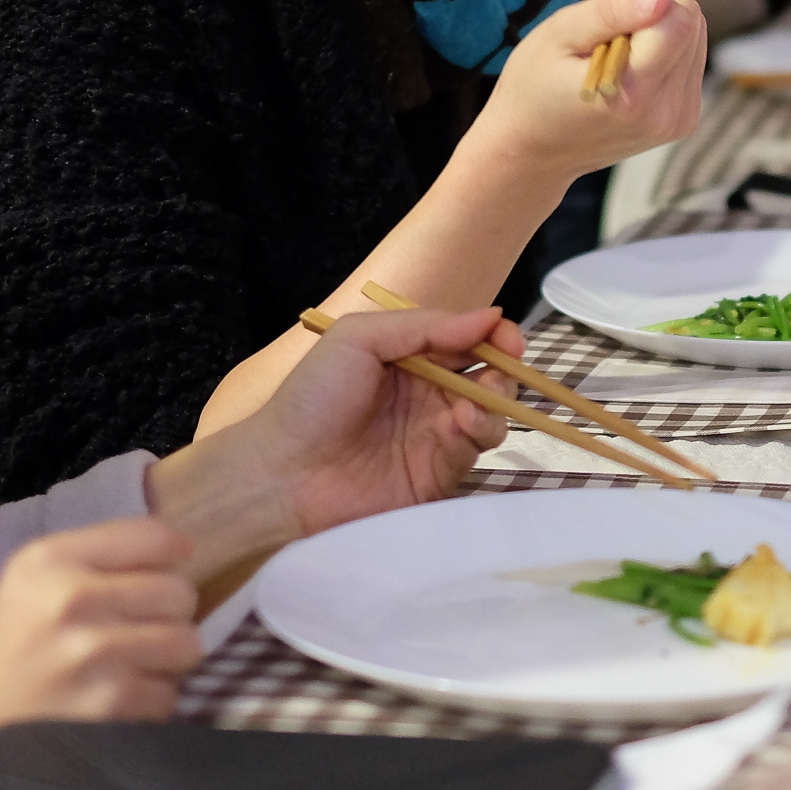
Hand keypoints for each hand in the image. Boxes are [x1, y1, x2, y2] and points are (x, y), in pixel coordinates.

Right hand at [0, 518, 202, 789]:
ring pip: (186, 643)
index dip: (173, 555)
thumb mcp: (33, 579)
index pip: (155, 537)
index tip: (167, 570)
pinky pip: (170, 695)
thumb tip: (184, 546)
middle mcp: (72, 598)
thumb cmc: (9, 647)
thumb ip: (101, 555)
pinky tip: (116, 700)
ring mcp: (92, 653)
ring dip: (166, 660)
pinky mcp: (108, 705)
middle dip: (168, 614)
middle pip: (180, 591)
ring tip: (130, 665)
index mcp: (50, 558)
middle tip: (136, 629)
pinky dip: (150, 702)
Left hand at [158, 305, 520, 555]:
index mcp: (408, 358)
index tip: (507, 337)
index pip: (465, 340)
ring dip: (494, 401)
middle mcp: (427, 394)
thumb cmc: (312, 398)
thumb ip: (426, 325)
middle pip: (487, 376)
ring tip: (471, 404)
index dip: (493, 335)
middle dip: (503, 368)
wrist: (283, 475)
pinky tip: (461, 423)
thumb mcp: (359, 338)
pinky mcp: (438, 475)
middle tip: (501, 366)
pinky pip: (474, 450)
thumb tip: (491, 314)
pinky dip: (479, 432)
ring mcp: (433, 436)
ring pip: (490, 413)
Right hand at [468, 0, 704, 183]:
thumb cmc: (535, 86)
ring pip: (696, 41)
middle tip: (610, 32)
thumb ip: (613, 10)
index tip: (618, 1)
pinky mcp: (682, 123)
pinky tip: (631, 71)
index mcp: (631, 91)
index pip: (680, 21)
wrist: (534, 151)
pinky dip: (665, 55)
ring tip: (617, 55)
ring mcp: (676, 122)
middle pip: (692, 27)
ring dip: (662, 33)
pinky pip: (691, 63)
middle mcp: (663, 112)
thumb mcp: (560, 34)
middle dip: (657, 14)